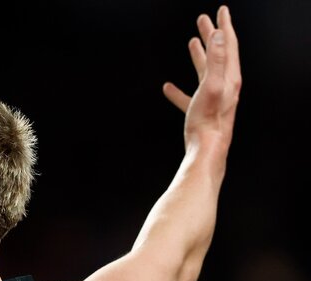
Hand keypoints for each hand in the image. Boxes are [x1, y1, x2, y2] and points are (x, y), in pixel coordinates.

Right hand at [163, 5, 241, 150]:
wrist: (207, 149)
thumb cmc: (209, 121)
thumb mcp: (214, 86)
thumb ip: (218, 60)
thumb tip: (218, 35)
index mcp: (229, 77)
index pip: (228, 45)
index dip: (224, 26)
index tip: (220, 11)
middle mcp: (224, 86)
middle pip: (218, 54)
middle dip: (211, 35)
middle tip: (203, 19)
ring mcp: (213, 99)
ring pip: (205, 71)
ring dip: (199, 55)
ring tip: (192, 43)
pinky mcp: (201, 112)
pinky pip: (189, 95)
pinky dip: (179, 89)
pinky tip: (168, 88)